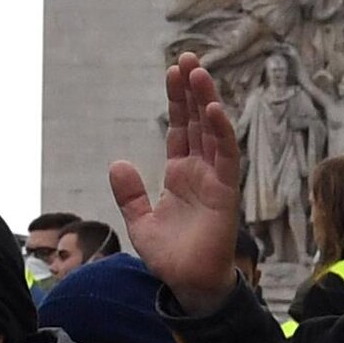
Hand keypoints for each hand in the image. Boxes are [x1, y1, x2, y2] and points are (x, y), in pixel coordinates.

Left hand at [112, 53, 249, 308]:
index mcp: (181, 175)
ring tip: (198, 71)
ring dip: (207, 101)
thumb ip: (130, 193)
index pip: (181, 129)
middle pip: (198, 122)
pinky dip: (221, 132)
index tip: (174, 71)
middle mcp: (201, 172)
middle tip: (188, 57)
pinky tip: (213, 108)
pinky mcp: (226, 192)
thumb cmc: (170, 257)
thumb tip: (117, 163)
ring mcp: (215, 180)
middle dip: (193, 90)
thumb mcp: (139, 221)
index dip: (178, 101)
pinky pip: (226, 156)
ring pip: (213, 132)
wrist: (188, 285)